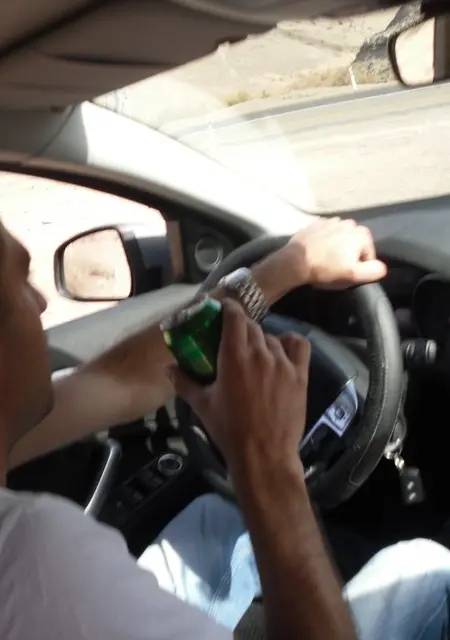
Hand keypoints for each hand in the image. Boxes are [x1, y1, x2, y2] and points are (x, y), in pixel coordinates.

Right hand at [167, 299, 309, 473]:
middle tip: (232, 340)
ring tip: (254, 354)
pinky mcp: (300, 374)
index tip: (222, 310)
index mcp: (234, 357)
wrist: (264, 455)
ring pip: (272, 337)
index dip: (228, 308)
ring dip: (261, 340)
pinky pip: (299, 345)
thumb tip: (168, 368)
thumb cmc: (229, 430)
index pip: (234, 316)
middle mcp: (260, 353)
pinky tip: (281, 350)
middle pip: (252, 325)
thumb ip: (184, 382)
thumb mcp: (202, 405)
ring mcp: (283, 363)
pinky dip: (289, 342)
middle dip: (241, 327)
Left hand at [283, 217, 386, 288]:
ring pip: (340, 239)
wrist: (295, 261)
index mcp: (361, 233)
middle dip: (348, 255)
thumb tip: (381, 267)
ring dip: (336, 249)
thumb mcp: (353, 275)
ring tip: (325, 261)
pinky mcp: (315, 224)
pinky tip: (317, 253)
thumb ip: (373, 271)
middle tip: (335, 268)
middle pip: (354, 245)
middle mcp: (348, 222)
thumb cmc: (326, 268)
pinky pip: (325, 235)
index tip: (346, 274)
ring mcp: (330, 221)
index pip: (368, 255)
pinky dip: (324, 243)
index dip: (359, 267)